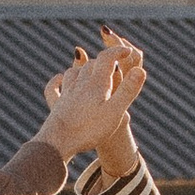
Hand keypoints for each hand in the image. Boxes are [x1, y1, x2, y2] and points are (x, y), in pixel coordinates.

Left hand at [40, 26, 145, 176]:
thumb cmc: (88, 129)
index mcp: (96, 84)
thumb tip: (140, 69)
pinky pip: (54, 87)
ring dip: (84, 68)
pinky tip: (61, 80)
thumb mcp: (114, 111)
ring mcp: (67, 94)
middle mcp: (80, 84)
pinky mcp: (57, 105)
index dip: (117, 51)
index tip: (127, 52)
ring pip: (74, 72)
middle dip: (104, 61)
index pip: (107, 58)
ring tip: (93, 72)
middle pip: (91, 64)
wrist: (58, 143)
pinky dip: (58, 80)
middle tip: (115, 65)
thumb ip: (127, 90)